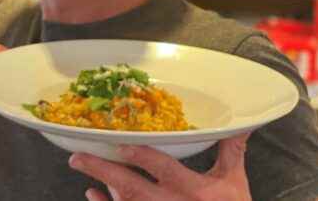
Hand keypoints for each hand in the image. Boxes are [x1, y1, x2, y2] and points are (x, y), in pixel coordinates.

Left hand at [69, 132, 252, 200]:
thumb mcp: (234, 184)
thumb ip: (231, 152)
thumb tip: (239, 123)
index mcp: (196, 191)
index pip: (165, 170)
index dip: (143, 157)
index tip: (122, 145)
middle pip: (132, 189)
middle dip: (104, 171)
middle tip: (77, 158)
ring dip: (103, 186)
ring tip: (83, 166)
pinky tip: (92, 193)